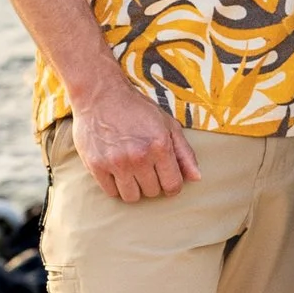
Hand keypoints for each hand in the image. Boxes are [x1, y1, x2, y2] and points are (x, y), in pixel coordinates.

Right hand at [68, 75, 199, 202]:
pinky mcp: (96, 166)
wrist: (100, 95)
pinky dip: (115, 186)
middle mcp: (139, 156)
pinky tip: (116, 170)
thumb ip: (184, 153)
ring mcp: (116, 162)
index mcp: (160, 146)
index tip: (166, 179)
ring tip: (131, 170)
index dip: (172, 186)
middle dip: (152, 183)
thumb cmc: (137, 109)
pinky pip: (111, 193)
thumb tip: (196, 178)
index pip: (173, 185)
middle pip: (152, 192)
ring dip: (134, 187)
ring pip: (131, 197)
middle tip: (146, 167)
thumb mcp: (168, 125)